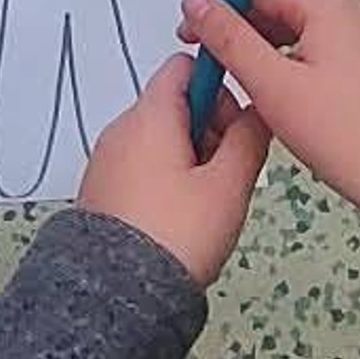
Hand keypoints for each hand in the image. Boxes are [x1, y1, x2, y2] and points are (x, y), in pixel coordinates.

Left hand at [73, 53, 267, 286]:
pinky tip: (180, 218)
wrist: (117, 292)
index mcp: (150, 116)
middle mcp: (121, 130)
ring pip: (160, 140)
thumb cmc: (176, 234)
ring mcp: (106, 160)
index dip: (219, 87)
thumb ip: (249, 139)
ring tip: (206, 203)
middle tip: (226, 174)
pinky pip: (141, 167)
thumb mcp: (228, 186)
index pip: (185, 66)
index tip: (236, 127)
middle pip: (175, 105)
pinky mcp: (101, 190)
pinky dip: (165, 180)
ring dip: (190, 158)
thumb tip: (258, 111)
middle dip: (209, 130)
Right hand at [178, 0, 359, 215]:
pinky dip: (310, 54)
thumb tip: (198, 3)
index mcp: (332, 2)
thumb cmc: (350, 136)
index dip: (222, 7)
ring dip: (279, 38)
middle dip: (251, 20)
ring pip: (316, 19)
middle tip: (224, 55)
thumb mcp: (273, 86)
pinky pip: (341, 41)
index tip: (196, 34)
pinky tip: (299, 91)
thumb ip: (229, 38)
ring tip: (258, 78)